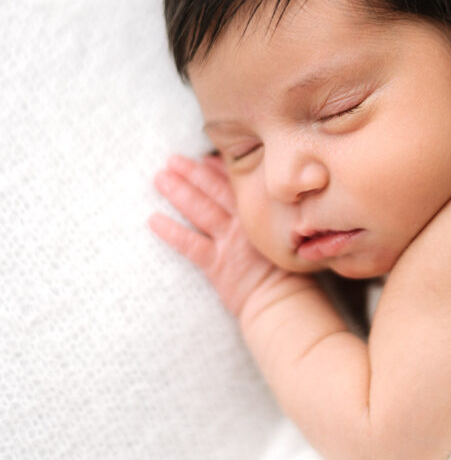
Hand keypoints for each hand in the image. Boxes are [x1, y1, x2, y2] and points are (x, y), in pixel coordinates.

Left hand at [149, 153, 305, 319]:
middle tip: (172, 160)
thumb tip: (263, 196)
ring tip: (160, 178)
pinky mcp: (216, 265)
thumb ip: (273, 216)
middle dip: (192, 173)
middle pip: (214, 191)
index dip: (217, 169)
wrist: (283, 302)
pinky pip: (189, 244)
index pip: (236, 184)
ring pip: (200, 211)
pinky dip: (171, 231)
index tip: (204, 158)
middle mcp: (243, 224)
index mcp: (261, 214)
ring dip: (179, 192)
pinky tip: (154, 220)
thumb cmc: (288, 273)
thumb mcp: (285, 236)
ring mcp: (229, 243)